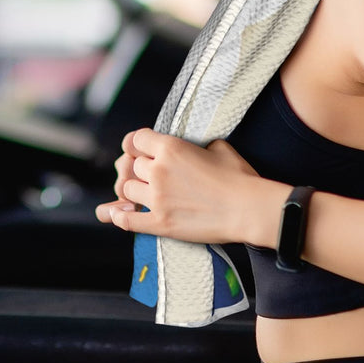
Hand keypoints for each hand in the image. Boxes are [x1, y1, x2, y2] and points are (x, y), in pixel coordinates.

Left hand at [94, 129, 286, 246]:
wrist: (248, 209)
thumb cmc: (238, 177)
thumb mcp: (217, 147)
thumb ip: (193, 145)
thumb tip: (189, 149)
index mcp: (170, 148)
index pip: (135, 139)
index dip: (137, 144)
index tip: (140, 150)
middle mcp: (158, 171)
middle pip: (130, 165)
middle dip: (137, 168)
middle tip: (147, 174)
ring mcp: (157, 198)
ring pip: (126, 189)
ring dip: (132, 190)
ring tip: (142, 192)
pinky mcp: (159, 223)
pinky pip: (126, 219)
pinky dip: (117, 215)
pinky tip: (115, 212)